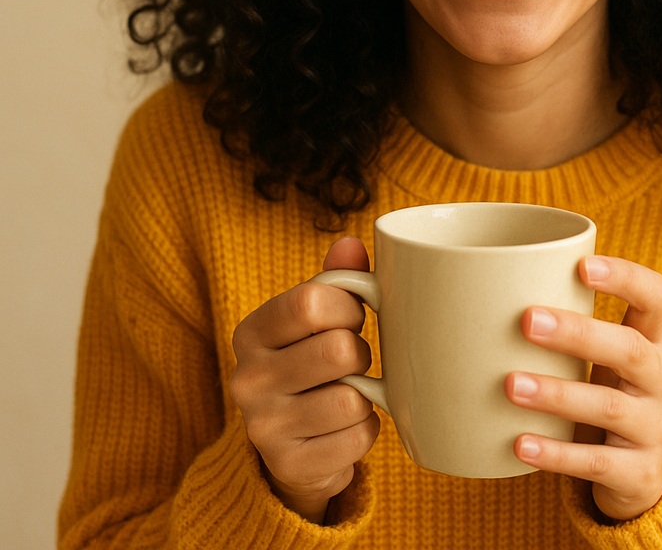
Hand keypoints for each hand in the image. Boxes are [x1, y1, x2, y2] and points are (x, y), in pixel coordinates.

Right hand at [230, 237, 380, 523]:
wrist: (291, 446)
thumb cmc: (312, 362)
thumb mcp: (316, 319)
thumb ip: (336, 278)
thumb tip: (352, 243)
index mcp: (251, 332)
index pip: (310, 302)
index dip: (349, 306)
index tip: (353, 316)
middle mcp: (247, 379)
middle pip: (338, 350)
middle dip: (360, 354)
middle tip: (351, 361)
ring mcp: (264, 428)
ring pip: (352, 399)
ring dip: (365, 397)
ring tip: (346, 394)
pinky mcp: (289, 466)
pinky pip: (358, 438)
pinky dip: (364, 431)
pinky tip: (343, 429)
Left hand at [504, 255, 661, 520]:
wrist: (646, 474)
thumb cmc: (609, 391)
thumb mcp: (605, 358)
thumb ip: (571, 325)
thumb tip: (483, 289)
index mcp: (654, 340)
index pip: (657, 297)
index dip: (626, 277)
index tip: (582, 266)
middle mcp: (661, 380)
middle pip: (629, 349)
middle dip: (578, 333)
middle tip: (526, 320)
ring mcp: (654, 429)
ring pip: (608, 406)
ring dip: (557, 394)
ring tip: (510, 385)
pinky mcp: (639, 474)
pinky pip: (596, 462)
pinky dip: (556, 453)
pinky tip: (520, 443)